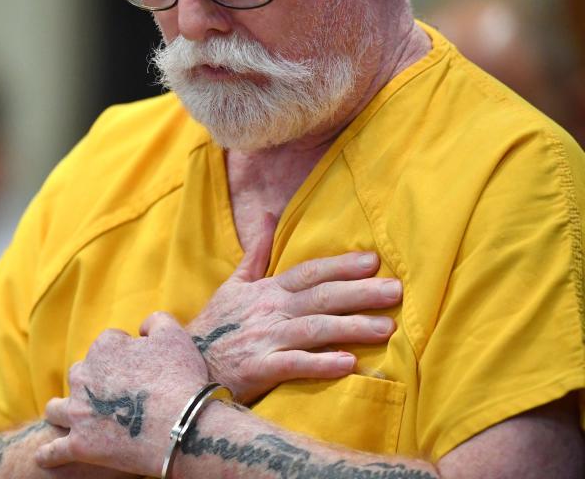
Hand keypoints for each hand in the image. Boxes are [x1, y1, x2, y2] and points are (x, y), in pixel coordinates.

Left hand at [36, 313, 206, 476]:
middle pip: (80, 374)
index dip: (124, 354)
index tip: (137, 368)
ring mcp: (79, 412)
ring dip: (62, 411)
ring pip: (58, 409)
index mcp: (105, 347)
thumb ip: (155, 322)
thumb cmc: (182, 380)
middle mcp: (84, 375)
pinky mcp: (80, 445)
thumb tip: (142, 327)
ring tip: (69, 417)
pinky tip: (45, 457)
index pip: (108, 344)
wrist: (183, 426)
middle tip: (110, 396)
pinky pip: (54, 451)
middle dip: (91, 382)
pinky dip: (49, 454)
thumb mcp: (175, 336)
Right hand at [188, 215, 402, 403]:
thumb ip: (256, 253)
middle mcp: (269, 311)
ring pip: (313, 329)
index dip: (340, 266)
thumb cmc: (216, 326)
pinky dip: (321, 363)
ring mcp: (265, 339)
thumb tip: (267, 215)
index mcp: (267, 290)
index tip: (373, 261)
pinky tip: (349, 364)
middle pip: (320, 297)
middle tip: (396, 291)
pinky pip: (294, 365)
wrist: (187, 365)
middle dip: (359, 293)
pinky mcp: (259, 368)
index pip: (308, 272)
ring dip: (350, 327)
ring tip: (386, 328)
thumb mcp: (233, 285)